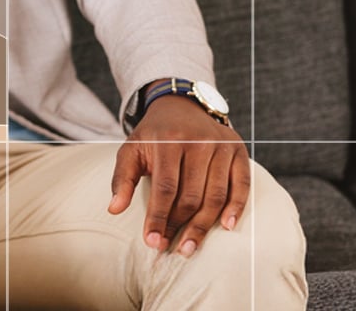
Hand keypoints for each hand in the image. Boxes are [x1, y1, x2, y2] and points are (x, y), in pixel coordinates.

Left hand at [108, 96, 251, 257]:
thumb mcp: (131, 149)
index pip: (165, 188)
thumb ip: (123, 179)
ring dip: (204, 225)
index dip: (158, 217)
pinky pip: (241, 184)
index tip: (152, 241)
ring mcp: (221, 146)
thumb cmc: (153, 135)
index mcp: (168, 141)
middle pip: (192, 195)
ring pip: (216, 195)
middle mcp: (198, 142)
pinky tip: (226, 226)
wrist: (181, 106)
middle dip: (180, 225)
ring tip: (191, 246)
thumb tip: (114, 209)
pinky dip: (236, 207)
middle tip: (172, 248)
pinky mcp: (238, 150)